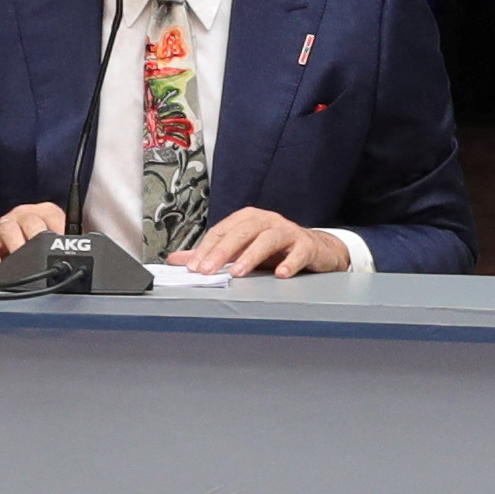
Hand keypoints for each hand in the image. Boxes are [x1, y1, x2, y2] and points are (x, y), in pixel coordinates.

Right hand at [0, 201, 71, 269]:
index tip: (63, 244)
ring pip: (9, 229)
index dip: (59, 230)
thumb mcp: (53, 236)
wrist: (4, 237)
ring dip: (15, 246)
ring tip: (20, 260)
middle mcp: (25, 215)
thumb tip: (86, 255)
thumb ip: (66, 244)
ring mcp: (7, 224)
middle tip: (42, 253)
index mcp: (44, 213)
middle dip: (37, 237)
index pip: (54, 216)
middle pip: (31, 221)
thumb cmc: (34, 237)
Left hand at [172, 207, 348, 279]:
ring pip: (267, 239)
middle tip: (208, 269)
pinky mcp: (307, 245)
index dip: (206, 248)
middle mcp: (266, 221)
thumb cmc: (276, 250)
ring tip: (238, 273)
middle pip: (241, 232)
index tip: (193, 267)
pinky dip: (290, 262)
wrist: (315, 250)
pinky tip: (281, 274)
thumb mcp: (241, 250)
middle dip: (222, 251)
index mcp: (247, 219)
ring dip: (251, 256)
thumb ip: (211, 254)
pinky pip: (299, 252)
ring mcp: (288, 231)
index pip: (221, 230)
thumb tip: (178, 259)